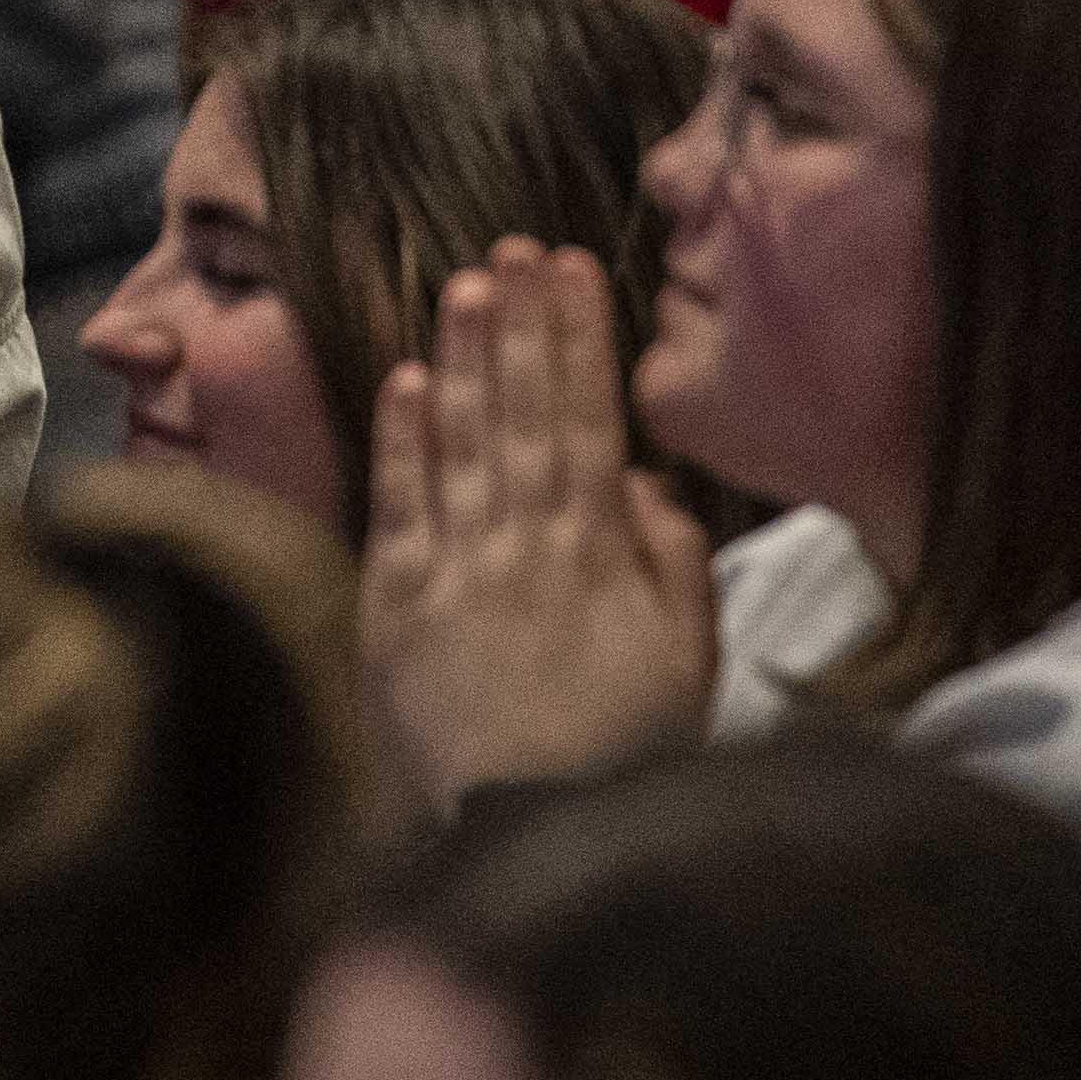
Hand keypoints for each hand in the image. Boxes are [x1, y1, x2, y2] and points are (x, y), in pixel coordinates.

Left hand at [358, 239, 715, 811]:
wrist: (533, 832)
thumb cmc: (622, 751)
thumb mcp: (685, 662)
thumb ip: (673, 563)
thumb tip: (641, 480)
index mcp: (600, 554)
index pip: (588, 420)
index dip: (579, 340)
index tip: (574, 270)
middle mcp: (526, 546)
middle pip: (522, 413)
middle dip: (519, 325)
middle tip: (515, 248)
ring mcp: (457, 571)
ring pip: (460, 443)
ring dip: (459, 359)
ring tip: (464, 284)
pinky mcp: (395, 606)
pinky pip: (398, 506)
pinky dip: (400, 441)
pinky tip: (401, 381)